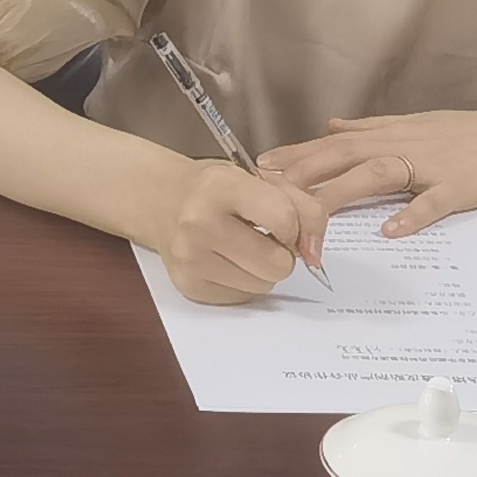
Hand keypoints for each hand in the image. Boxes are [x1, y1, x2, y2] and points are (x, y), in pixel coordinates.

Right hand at [155, 155, 328, 303]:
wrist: (161, 199)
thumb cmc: (216, 188)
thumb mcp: (259, 178)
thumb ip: (302, 207)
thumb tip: (314, 254)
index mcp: (221, 186)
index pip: (284, 220)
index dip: (295, 226)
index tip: (286, 223)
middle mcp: (199, 222)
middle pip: (278, 263)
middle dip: (281, 254)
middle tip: (264, 238)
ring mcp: (191, 258)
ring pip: (264, 285)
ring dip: (262, 270)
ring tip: (242, 247)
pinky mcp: (189, 285)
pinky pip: (243, 298)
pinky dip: (243, 282)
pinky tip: (226, 260)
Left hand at [260, 105, 476, 238]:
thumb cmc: (473, 135)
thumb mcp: (417, 123)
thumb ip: (373, 127)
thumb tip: (331, 124)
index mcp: (394, 132)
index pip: (335, 140)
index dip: (298, 153)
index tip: (261, 166)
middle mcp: (406, 143)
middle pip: (345, 154)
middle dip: (304, 171)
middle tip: (266, 189)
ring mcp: (434, 164)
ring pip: (378, 174)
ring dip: (341, 193)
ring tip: (308, 213)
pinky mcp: (463, 187)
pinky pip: (434, 202)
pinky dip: (411, 215)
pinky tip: (389, 232)